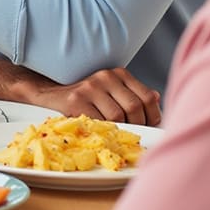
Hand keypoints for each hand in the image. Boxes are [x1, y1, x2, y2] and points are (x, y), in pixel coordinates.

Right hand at [30, 67, 161, 125]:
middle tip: (133, 135)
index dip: (154, 117)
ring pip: (117, 117)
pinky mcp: (76, 100)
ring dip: (119, 130)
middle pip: (134, 108)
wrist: (52, 93)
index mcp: (119, 74)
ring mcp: (90, 87)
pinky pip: (99, 122)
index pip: (148, 97)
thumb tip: (157, 98)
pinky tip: (101, 131)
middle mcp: (106, 77)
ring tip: (115, 133)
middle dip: (138, 126)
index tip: (151, 127)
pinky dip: (103, 130)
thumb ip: (134, 95)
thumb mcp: (113, 91)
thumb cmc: (88, 97)